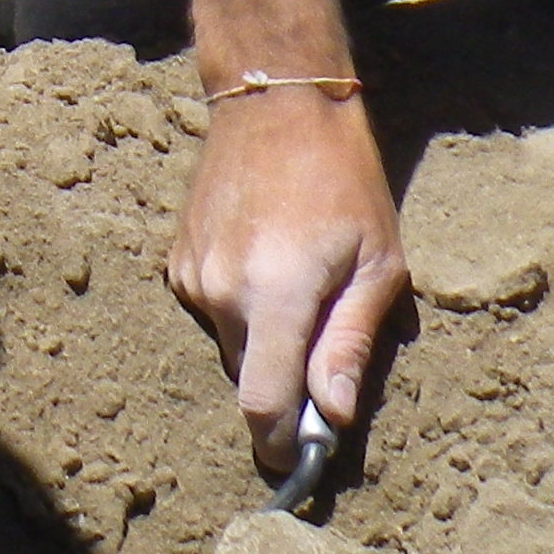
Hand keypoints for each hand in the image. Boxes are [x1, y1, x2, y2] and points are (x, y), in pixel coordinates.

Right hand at [168, 87, 404, 477]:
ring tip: (300, 280)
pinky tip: (268, 256)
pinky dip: (241, 303)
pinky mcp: (178, 256)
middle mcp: (220, 288)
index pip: (261, 403)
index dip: (280, 443)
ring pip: (231, 342)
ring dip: (264, 336)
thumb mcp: (376, 262)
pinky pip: (212, 307)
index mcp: (274, 293)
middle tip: (326, 342)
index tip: (301, 455)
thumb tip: (330, 415)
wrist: (274, 98)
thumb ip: (348, 343)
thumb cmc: (342, 177)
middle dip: (283, 381)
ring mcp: (192, 271)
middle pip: (247, 378)